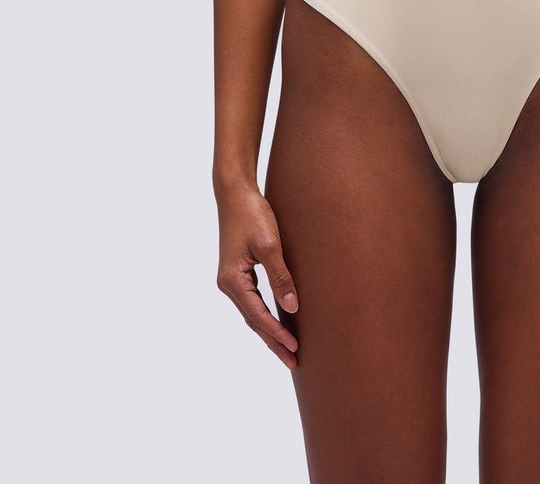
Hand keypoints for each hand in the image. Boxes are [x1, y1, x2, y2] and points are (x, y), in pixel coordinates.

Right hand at [216, 185, 299, 369]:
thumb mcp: (269, 244)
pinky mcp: (238, 272)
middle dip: (273, 342)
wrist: (235, 192)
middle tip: (293, 362)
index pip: (258, 317)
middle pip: (253, 321)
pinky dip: (265, 315)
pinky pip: (253, 301)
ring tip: (288, 349)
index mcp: (233, 281)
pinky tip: (277, 321)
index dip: (277, 334)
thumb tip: (292, 307)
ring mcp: (231, 279)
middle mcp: (228, 284)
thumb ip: (280, 276)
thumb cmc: (252, 214)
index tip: (295, 349)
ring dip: (269, 331)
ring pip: (252, 313)